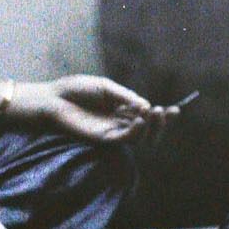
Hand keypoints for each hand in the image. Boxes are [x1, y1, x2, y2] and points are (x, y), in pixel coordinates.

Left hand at [15, 74, 182, 145]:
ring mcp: (112, 133)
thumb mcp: (106, 88)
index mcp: (122, 110)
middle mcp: (119, 123)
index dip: (162, 115)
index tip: (176, 110)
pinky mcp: (103, 140)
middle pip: (148, 130)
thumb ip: (126, 97)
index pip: (147, 116)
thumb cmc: (75, 91)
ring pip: (140, 138)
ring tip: (154, 113)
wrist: (52, 99)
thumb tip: (147, 106)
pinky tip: (140, 120)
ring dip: (151, 127)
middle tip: (167, 112)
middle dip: (161, 123)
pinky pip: (125, 139)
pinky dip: (136, 131)